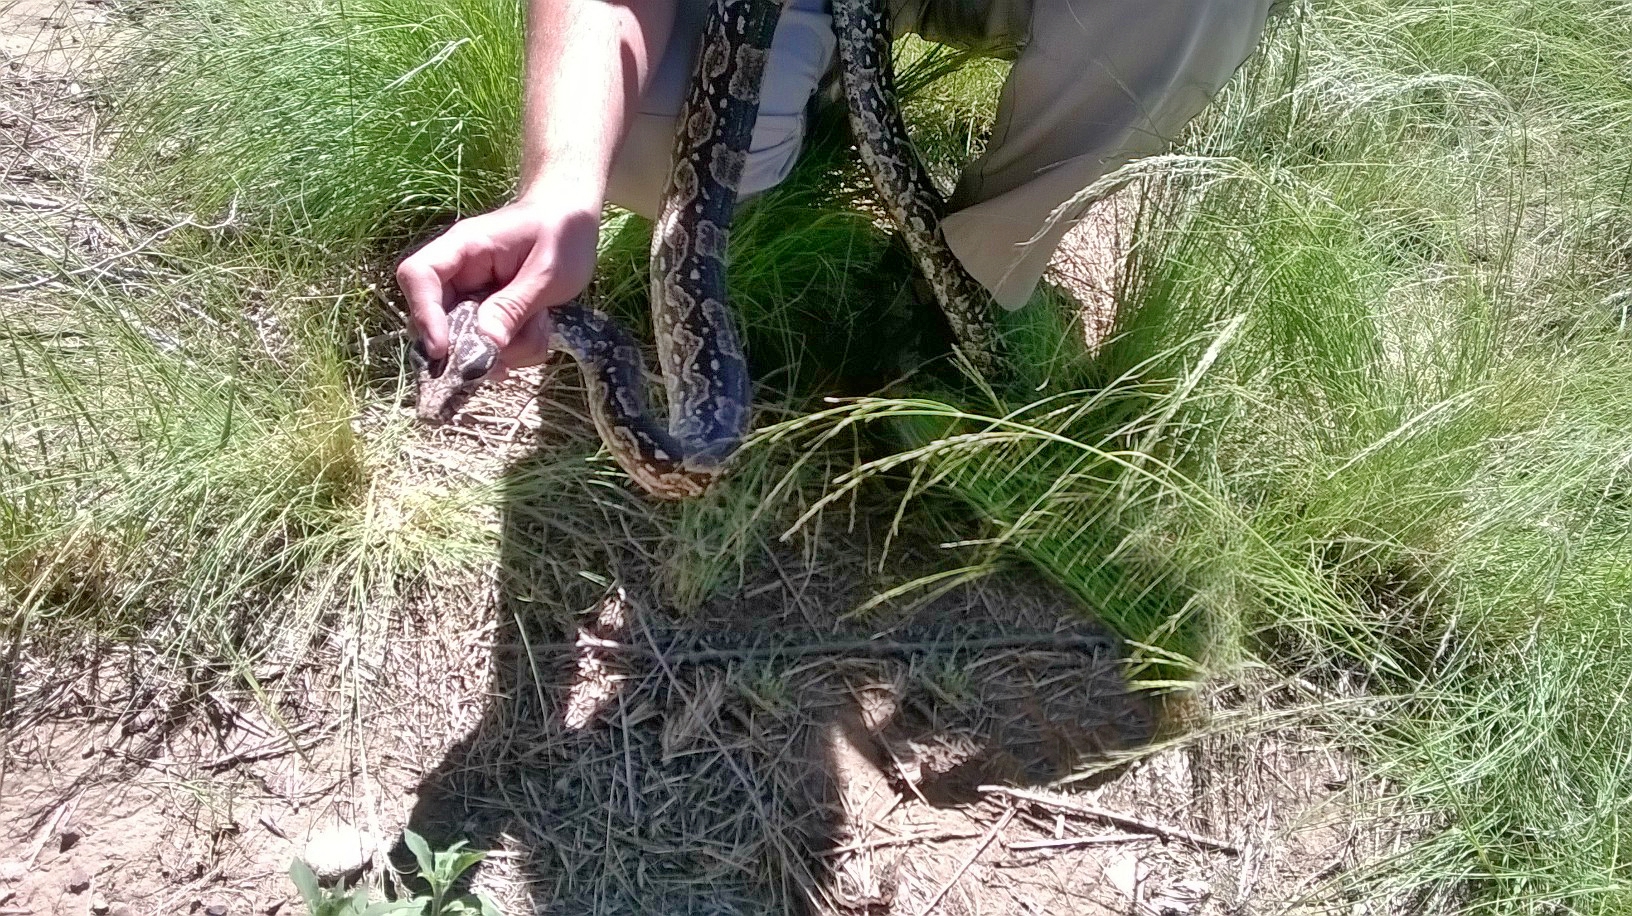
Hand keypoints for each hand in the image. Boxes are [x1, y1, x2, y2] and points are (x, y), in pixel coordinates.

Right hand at [397, 199, 600, 368]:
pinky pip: (490, 344)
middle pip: (435, 319)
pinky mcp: (488, 313)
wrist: (574, 222)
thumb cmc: (561, 233)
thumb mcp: (547, 272)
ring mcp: (471, 295)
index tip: (441, 351)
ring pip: (467, 340)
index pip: (418, 275)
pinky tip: (540, 328)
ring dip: (506, 348)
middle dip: (473, 346)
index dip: (423, 314)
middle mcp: (458, 272)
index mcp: (464, 247)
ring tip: (541, 325)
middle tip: (510, 356)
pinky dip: (516, 348)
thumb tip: (486, 344)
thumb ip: (514, 306)